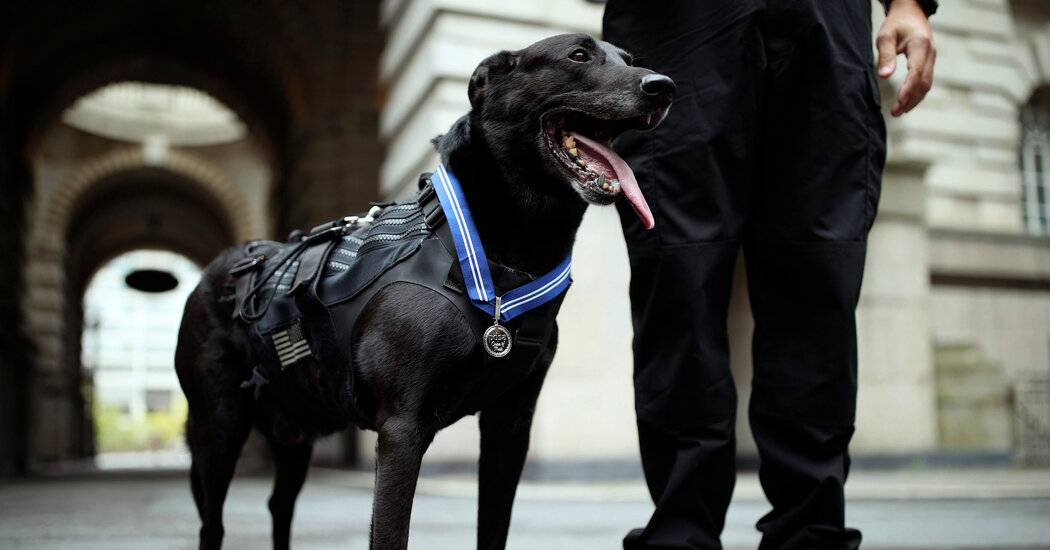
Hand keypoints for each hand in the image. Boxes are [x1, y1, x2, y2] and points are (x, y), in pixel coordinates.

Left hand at [876, 0, 935, 116]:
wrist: (911, 12)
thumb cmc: (896, 23)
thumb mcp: (885, 36)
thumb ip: (885, 56)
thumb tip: (884, 77)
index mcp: (921, 46)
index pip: (916, 72)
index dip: (908, 89)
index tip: (898, 103)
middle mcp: (930, 53)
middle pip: (924, 82)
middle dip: (910, 99)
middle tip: (895, 112)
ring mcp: (932, 59)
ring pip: (927, 84)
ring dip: (914, 100)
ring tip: (898, 111)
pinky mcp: (929, 62)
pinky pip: (925, 81)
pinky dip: (917, 93)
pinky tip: (906, 102)